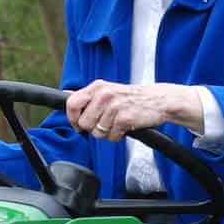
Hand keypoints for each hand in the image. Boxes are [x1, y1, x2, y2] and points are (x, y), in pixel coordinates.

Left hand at [64, 80, 204, 141]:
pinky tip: (125, 127)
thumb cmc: (131, 98)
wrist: (158, 100)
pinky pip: (112, 136)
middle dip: (92, 128)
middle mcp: (104, 94)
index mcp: (97, 87)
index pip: (71, 103)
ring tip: (117, 124)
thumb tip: (65, 94)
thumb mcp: (107, 90)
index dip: (72, 118)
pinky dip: (118, 136)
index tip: (79, 125)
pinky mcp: (125, 118)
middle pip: (84, 122)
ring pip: (97, 132)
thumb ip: (87, 95)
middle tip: (105, 123)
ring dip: (107, 133)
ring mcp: (114, 106)